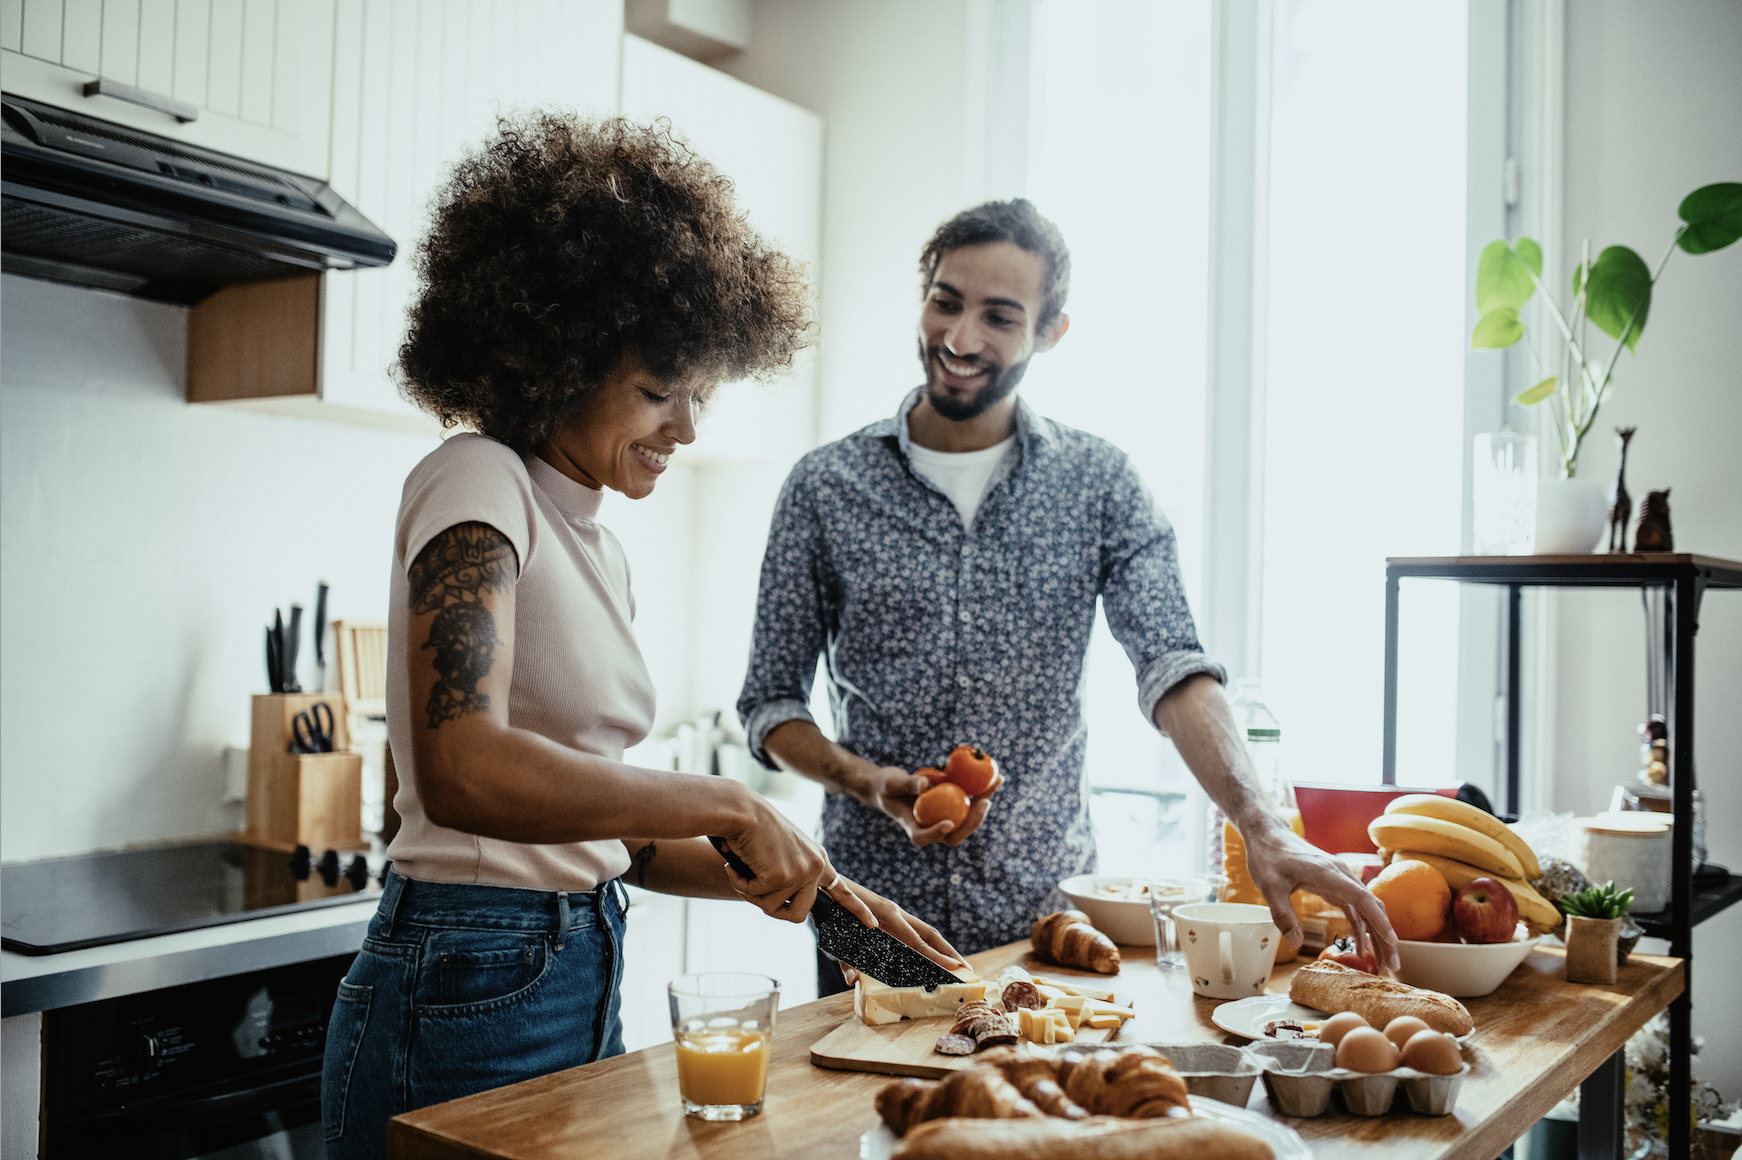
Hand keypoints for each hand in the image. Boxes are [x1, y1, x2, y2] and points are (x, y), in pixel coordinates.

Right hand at [715, 795, 849, 922]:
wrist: (741, 810)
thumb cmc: (754, 829)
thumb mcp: (782, 852)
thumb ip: (791, 875)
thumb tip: (783, 904)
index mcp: (817, 859)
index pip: (840, 889)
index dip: (856, 908)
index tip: (872, 924)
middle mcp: (815, 866)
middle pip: (799, 914)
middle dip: (773, 910)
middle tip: (752, 889)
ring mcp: (801, 872)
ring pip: (772, 908)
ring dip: (751, 892)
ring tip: (743, 867)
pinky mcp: (782, 877)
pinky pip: (755, 896)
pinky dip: (740, 883)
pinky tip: (737, 863)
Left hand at [827, 875, 965, 980]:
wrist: (822, 886)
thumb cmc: (829, 912)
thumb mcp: (834, 938)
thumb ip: (845, 960)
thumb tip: (852, 981)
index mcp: (887, 916)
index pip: (917, 941)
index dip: (936, 956)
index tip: (954, 967)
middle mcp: (895, 912)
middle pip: (930, 934)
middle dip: (950, 952)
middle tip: (968, 971)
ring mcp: (894, 911)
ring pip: (925, 931)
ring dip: (942, 947)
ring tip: (958, 965)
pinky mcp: (890, 913)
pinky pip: (914, 930)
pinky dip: (928, 943)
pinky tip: (933, 955)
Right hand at [857, 765, 1001, 847]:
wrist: (888, 787)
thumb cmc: (885, 786)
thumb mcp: (891, 783)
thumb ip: (907, 784)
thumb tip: (925, 785)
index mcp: (912, 827)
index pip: (923, 837)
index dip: (936, 833)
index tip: (948, 822)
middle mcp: (931, 827)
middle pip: (954, 834)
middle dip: (973, 821)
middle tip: (985, 802)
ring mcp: (943, 818)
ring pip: (967, 818)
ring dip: (984, 801)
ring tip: (997, 781)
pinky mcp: (951, 806)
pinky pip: (969, 802)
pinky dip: (983, 791)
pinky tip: (996, 777)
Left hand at [1243, 823, 1400, 971]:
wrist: (1268, 835)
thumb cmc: (1268, 858)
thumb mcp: (1269, 887)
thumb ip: (1282, 915)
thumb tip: (1296, 943)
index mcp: (1328, 873)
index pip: (1362, 899)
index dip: (1379, 921)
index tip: (1392, 942)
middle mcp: (1341, 875)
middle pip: (1372, 907)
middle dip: (1385, 937)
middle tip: (1392, 966)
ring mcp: (1340, 879)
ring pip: (1367, 909)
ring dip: (1377, 936)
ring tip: (1385, 964)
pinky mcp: (1335, 884)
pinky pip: (1355, 908)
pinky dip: (1361, 928)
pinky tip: (1362, 948)